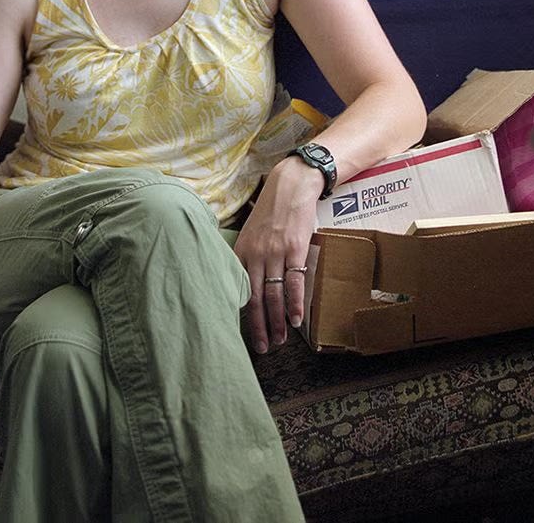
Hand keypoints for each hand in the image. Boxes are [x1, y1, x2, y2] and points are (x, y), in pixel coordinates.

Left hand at [233, 157, 321, 353]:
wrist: (291, 185)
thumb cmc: (271, 210)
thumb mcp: (251, 232)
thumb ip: (248, 256)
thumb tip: (247, 283)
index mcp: (241, 251)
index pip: (238, 289)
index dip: (241, 314)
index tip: (242, 333)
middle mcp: (255, 253)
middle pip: (255, 298)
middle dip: (258, 326)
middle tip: (262, 348)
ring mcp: (274, 252)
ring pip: (274, 294)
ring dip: (277, 321)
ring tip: (279, 341)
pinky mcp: (294, 249)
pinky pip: (294, 282)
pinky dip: (294, 304)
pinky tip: (295, 320)